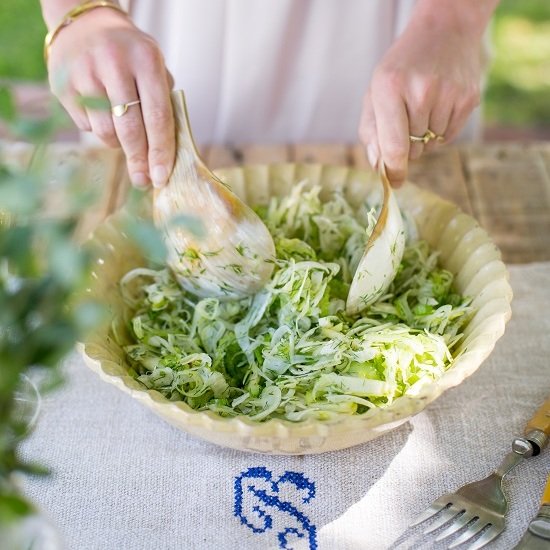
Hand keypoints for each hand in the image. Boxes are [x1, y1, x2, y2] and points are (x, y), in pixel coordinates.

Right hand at [47, 8, 174, 187]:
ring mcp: (85, 73)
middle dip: (139, 161)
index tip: (161, 178)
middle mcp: (114, 64)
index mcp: (145, 60)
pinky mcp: (63, 85)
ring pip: (106, 133)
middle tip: (143, 181)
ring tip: (124, 132)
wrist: (85, 25)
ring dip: (118, 144)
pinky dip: (99, 129)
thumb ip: (163, 105)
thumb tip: (165, 156)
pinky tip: (102, 113)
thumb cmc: (131, 56)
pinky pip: (87, 127)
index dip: (160, 152)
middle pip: (130, 130)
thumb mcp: (155, 68)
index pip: (158, 117)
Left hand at [359, 15, 482, 186]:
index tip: (394, 184)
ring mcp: (448, 93)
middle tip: (406, 120)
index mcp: (389, 87)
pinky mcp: (468, 97)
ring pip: (431, 144)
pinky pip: (449, 136)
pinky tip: (438, 106)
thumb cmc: (401, 68)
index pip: (394, 146)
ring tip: (423, 106)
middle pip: (412, 149)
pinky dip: (441, 130)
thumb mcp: (376, 91)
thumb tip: (378, 166)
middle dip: (406, 146)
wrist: (444, 30)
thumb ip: (371, 130)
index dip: (393, 171)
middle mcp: (421, 90)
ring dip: (424, 137)